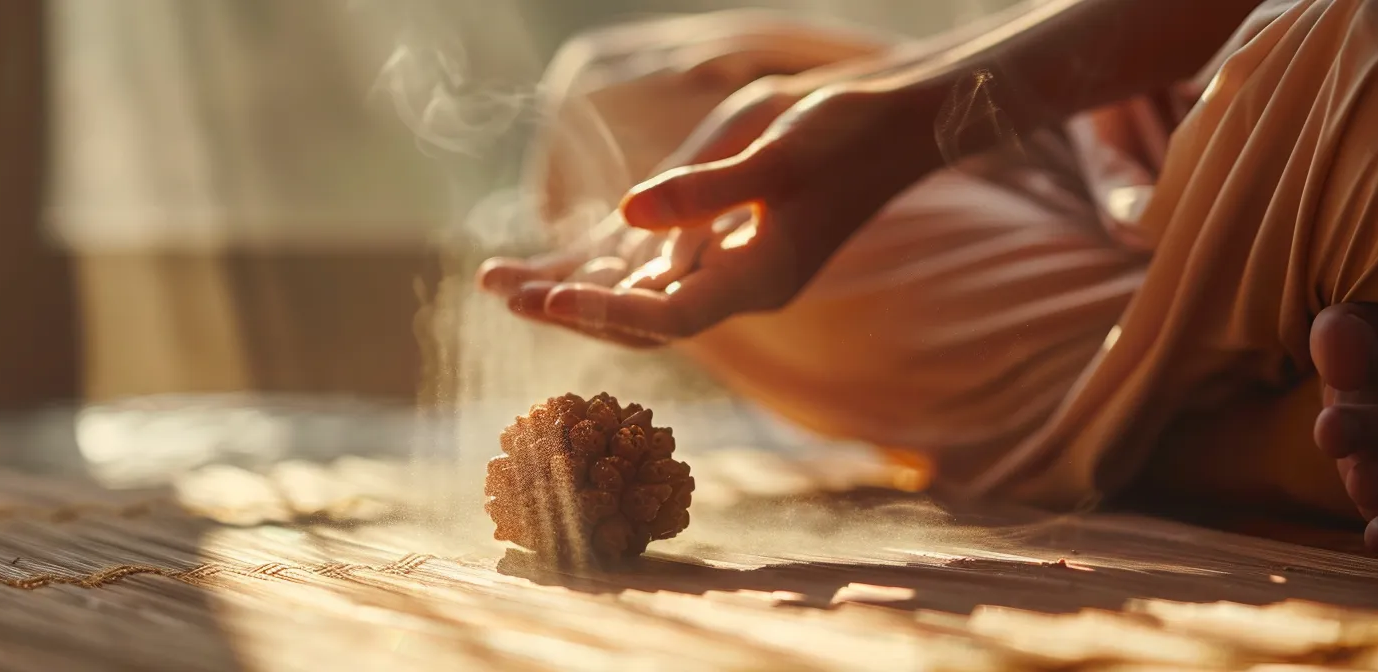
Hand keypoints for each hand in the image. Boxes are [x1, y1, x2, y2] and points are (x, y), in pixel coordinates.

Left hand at [480, 15, 891, 345]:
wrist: (882, 125)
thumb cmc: (841, 137)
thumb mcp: (776, 156)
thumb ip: (706, 190)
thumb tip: (628, 214)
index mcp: (756, 281)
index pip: (670, 316)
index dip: (608, 311)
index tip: (553, 295)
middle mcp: (728, 285)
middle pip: (632, 316)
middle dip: (564, 304)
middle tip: (503, 289)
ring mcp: (712, 263)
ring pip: (623, 291)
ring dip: (561, 286)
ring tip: (494, 279)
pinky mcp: (700, 234)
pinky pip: (631, 261)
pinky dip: (583, 261)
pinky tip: (534, 262)